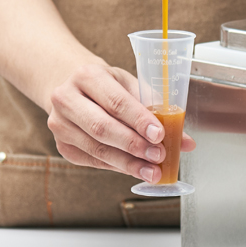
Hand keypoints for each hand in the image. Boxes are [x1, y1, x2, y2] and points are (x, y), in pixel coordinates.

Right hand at [47, 63, 195, 181]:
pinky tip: (135, 169)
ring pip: (97, 148)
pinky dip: (117, 166)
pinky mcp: (62, 145)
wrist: (70, 86)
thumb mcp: (129, 85)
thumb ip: (157, 109)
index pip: (115, 101)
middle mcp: (67, 98)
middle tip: (159, 156)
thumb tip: (185, 141)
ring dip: (128, 163)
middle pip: (102, 127)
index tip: (159, 134)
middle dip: (134, 145)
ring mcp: (60, 124)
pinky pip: (93, 160)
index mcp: (87, 75)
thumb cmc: (106, 84)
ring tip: (152, 170)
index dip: (139, 120)